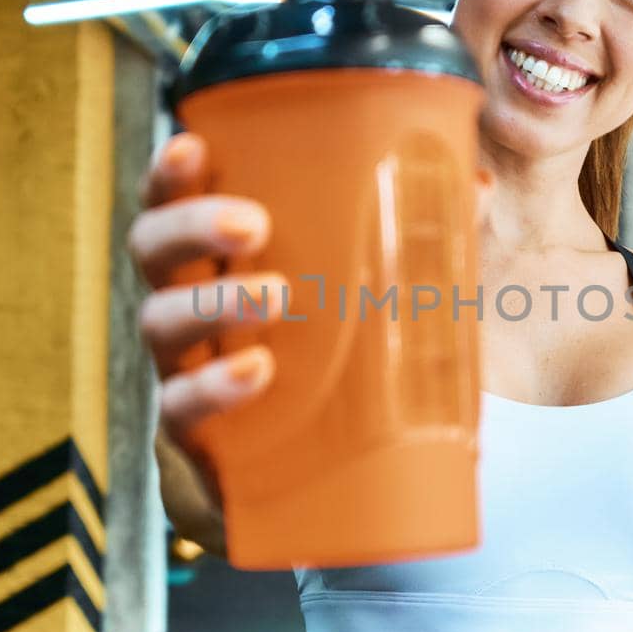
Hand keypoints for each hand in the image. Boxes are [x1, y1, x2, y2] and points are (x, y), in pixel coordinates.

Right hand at [129, 131, 494, 560]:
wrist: (314, 488)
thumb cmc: (335, 365)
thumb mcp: (378, 299)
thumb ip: (419, 241)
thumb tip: (479, 182)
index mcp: (221, 262)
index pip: (176, 201)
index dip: (171, 171)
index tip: (195, 143)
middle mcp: (189, 309)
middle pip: (153, 251)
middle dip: (190, 226)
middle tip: (252, 223)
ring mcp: (183, 373)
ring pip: (159, 324)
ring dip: (209, 303)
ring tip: (275, 296)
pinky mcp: (196, 440)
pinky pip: (180, 411)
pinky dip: (212, 389)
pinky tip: (254, 373)